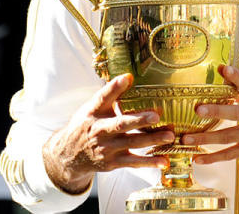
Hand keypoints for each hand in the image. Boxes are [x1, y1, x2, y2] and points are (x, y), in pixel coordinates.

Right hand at [42, 74, 172, 193]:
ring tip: (170, 136)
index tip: (127, 78)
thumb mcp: (93, 108)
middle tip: (156, 116)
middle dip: (138, 120)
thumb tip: (129, 75)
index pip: (102, 98)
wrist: (68, 154)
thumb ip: (110, 94)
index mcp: (94, 113)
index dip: (114, 88)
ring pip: (131, 143)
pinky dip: (149, 162)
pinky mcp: (113, 163)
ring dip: (151, 140)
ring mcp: (107, 149)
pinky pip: (133, 162)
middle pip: (120, 124)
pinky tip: (164, 161)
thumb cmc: (87, 125)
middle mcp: (100, 131)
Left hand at [183, 65, 238, 166]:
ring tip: (186, 139)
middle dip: (216, 110)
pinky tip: (199, 158)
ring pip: (229, 136)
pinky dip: (214, 157)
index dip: (237, 77)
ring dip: (206, 138)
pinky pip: (232, 154)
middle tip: (198, 109)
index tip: (223, 69)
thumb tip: (230, 82)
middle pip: (236, 113)